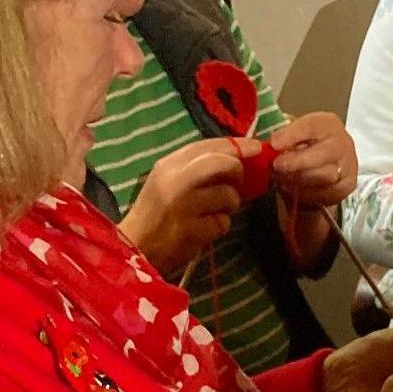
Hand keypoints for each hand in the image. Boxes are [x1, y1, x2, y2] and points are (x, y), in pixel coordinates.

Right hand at [120, 137, 261, 274]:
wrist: (136, 247)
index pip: (207, 146)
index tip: (256, 147)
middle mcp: (175, 181)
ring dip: (229, 205)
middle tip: (237, 183)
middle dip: (238, 171)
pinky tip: (205, 229)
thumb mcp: (169, 180)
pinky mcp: (192, 230)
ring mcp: (183, 206)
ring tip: (214, 211)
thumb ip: (197, 166)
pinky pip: (223, 222)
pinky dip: (220, 225)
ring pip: (228, 195)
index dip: (236, 144)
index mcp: (168, 165)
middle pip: (222, 163)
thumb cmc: (157, 212)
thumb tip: (236, 157)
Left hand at [269, 112, 356, 207]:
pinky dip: (310, 194)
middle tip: (277, 166)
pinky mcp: (348, 185)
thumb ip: (281, 137)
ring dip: (300, 180)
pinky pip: (329, 193)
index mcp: (327, 124)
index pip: (312, 126)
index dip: (292, 135)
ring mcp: (349, 164)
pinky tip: (295, 191)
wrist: (318, 167)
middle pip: (325, 152)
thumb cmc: (301, 148)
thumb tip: (265, 145)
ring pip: (326, 175)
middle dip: (298, 161)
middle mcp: (342, 142)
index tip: (274, 144)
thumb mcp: (291, 135)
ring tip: (281, 180)